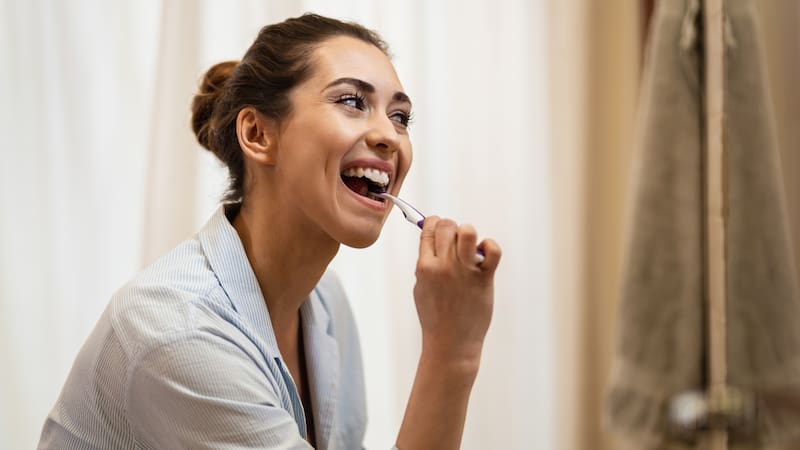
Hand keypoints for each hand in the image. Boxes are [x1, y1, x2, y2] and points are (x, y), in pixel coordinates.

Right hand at [413, 216, 500, 366]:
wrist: (451, 343)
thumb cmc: (435, 316)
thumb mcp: (421, 288)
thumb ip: (425, 264)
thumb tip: (432, 240)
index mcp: (425, 267)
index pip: (429, 230)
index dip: (434, 223)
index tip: (438, 228)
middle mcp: (444, 266)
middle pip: (447, 226)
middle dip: (451, 228)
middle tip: (455, 241)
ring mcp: (465, 272)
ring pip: (467, 232)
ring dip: (468, 234)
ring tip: (469, 247)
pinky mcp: (484, 279)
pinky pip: (492, 250)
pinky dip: (490, 246)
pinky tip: (485, 254)